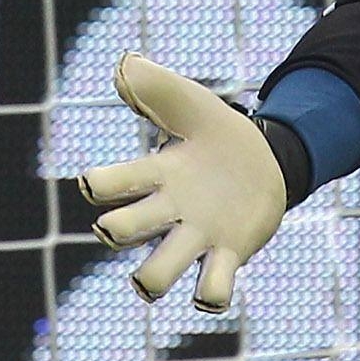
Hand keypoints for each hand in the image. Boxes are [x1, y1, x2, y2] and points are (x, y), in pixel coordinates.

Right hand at [77, 54, 287, 312]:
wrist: (264, 159)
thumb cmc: (214, 133)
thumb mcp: (190, 103)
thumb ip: (156, 86)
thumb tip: (124, 66)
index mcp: (153, 176)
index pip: (109, 184)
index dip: (96, 185)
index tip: (95, 183)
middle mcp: (166, 211)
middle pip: (122, 231)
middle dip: (116, 230)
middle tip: (119, 226)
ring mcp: (196, 236)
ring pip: (158, 272)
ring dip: (152, 279)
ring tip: (149, 280)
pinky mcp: (229, 253)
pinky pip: (213, 286)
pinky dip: (211, 294)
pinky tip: (214, 286)